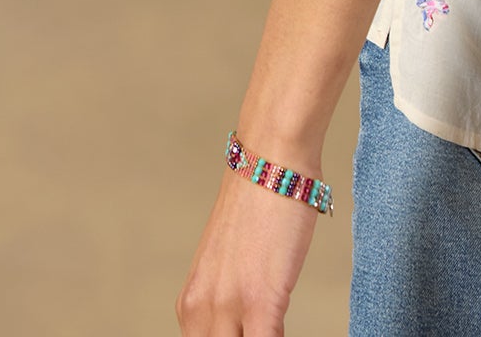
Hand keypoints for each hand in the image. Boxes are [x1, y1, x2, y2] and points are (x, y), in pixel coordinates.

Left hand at [175, 166, 322, 334]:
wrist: (271, 160)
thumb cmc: (260, 204)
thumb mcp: (230, 263)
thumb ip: (230, 298)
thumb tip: (248, 322)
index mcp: (191, 304)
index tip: (246, 331)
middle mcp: (199, 311)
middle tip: (262, 329)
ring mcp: (228, 308)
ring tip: (275, 325)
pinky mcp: (260, 303)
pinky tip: (290, 332)